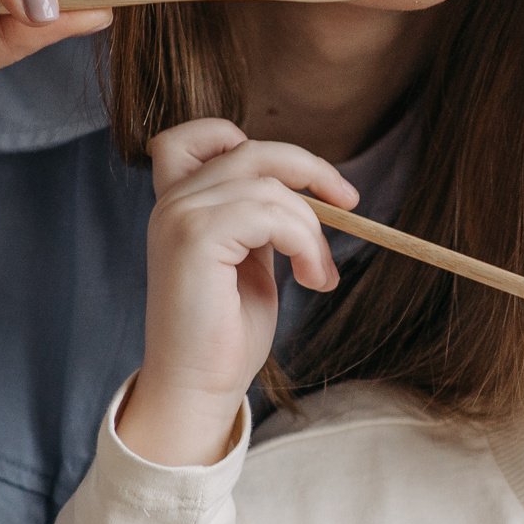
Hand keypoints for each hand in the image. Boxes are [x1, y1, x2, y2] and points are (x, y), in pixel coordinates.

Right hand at [118, 119, 357, 466]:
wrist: (198, 387)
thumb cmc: (225, 333)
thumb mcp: (248, 261)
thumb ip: (259, 219)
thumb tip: (307, 192)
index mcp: (179, 205)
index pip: (192, 136)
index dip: (244, 138)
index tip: (297, 178)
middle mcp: (172, 203)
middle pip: (253, 150)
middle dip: (311, 171)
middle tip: (351, 205)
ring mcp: (180, 216)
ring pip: (271, 185)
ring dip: (313, 229)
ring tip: (320, 273)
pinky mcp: (195, 238)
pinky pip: (272, 214)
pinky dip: (305, 243)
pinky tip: (311, 280)